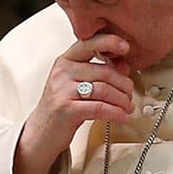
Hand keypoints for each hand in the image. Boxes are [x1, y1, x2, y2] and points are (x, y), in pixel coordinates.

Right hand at [14, 34, 133, 173]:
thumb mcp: (76, 82)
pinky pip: (100, 108)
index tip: (126, 46)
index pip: (89, 44)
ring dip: (123, 101)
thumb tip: (124, 64)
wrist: (42, 131)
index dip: (110, 42)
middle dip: (124, 85)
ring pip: (105, 90)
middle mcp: (62, 72)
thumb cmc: (63, 105)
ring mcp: (63, 90)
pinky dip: (116, 113)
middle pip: (105, 72)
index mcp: (66, 60)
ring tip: (128, 107)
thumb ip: (97, 70)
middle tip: (130, 95)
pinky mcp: (66, 109)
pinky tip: (123, 117)